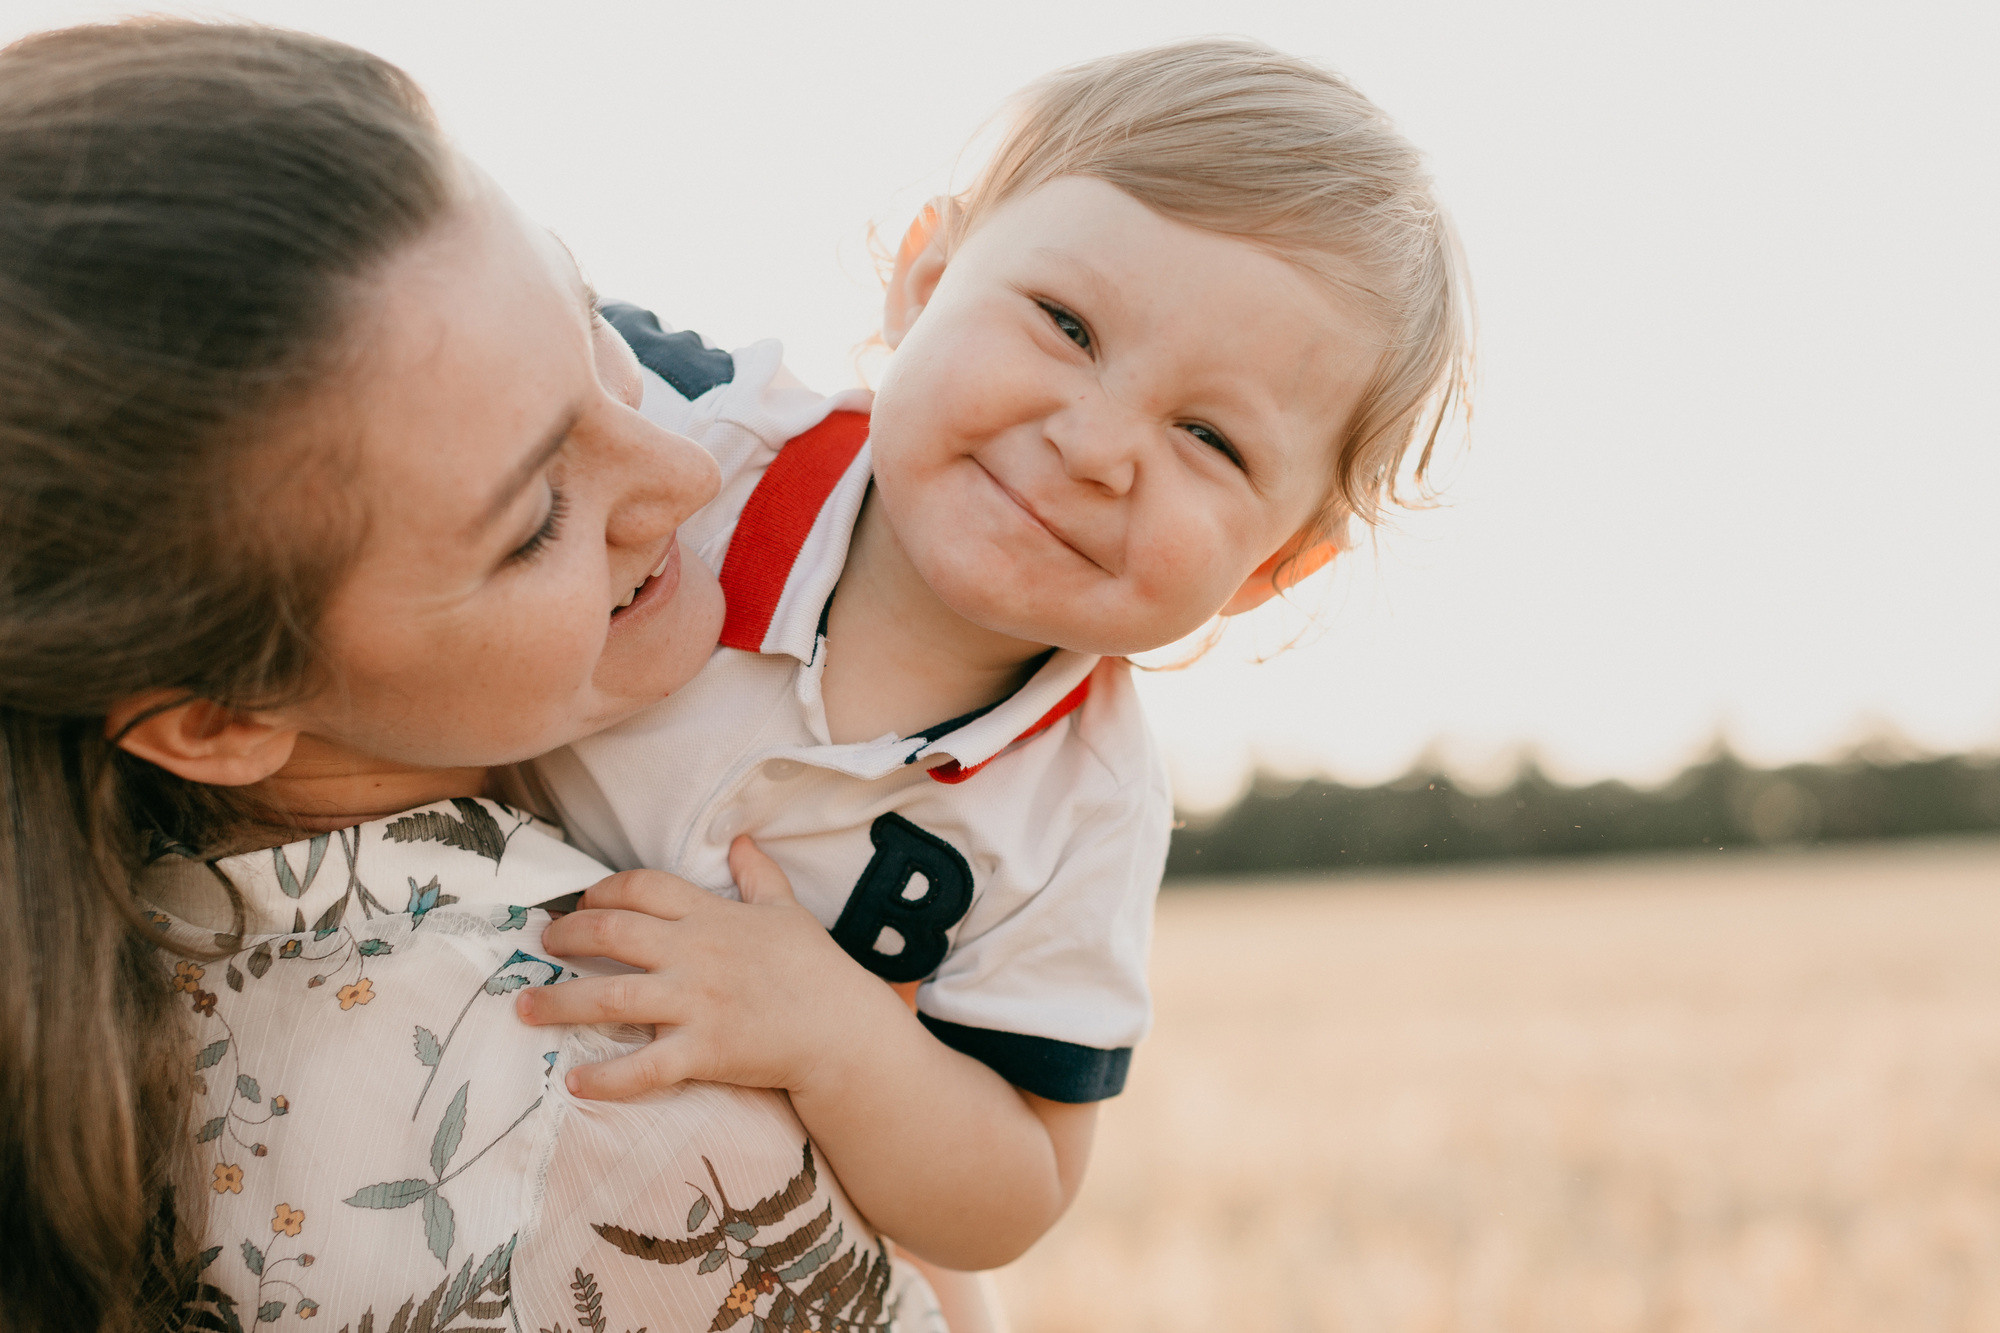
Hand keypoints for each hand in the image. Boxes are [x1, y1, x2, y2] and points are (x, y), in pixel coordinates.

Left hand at [517, 837, 905, 1099]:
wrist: (843, 1029)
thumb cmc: (816, 968)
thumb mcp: (787, 909)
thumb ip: (758, 874)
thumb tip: (742, 839)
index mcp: (711, 915)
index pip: (641, 887)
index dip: (602, 890)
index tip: (582, 902)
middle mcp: (694, 954)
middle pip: (610, 933)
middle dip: (565, 936)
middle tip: (541, 946)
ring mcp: (696, 1003)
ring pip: (610, 999)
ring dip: (559, 1003)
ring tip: (524, 1008)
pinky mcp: (703, 1050)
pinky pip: (643, 1067)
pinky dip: (606, 1078)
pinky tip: (574, 1082)